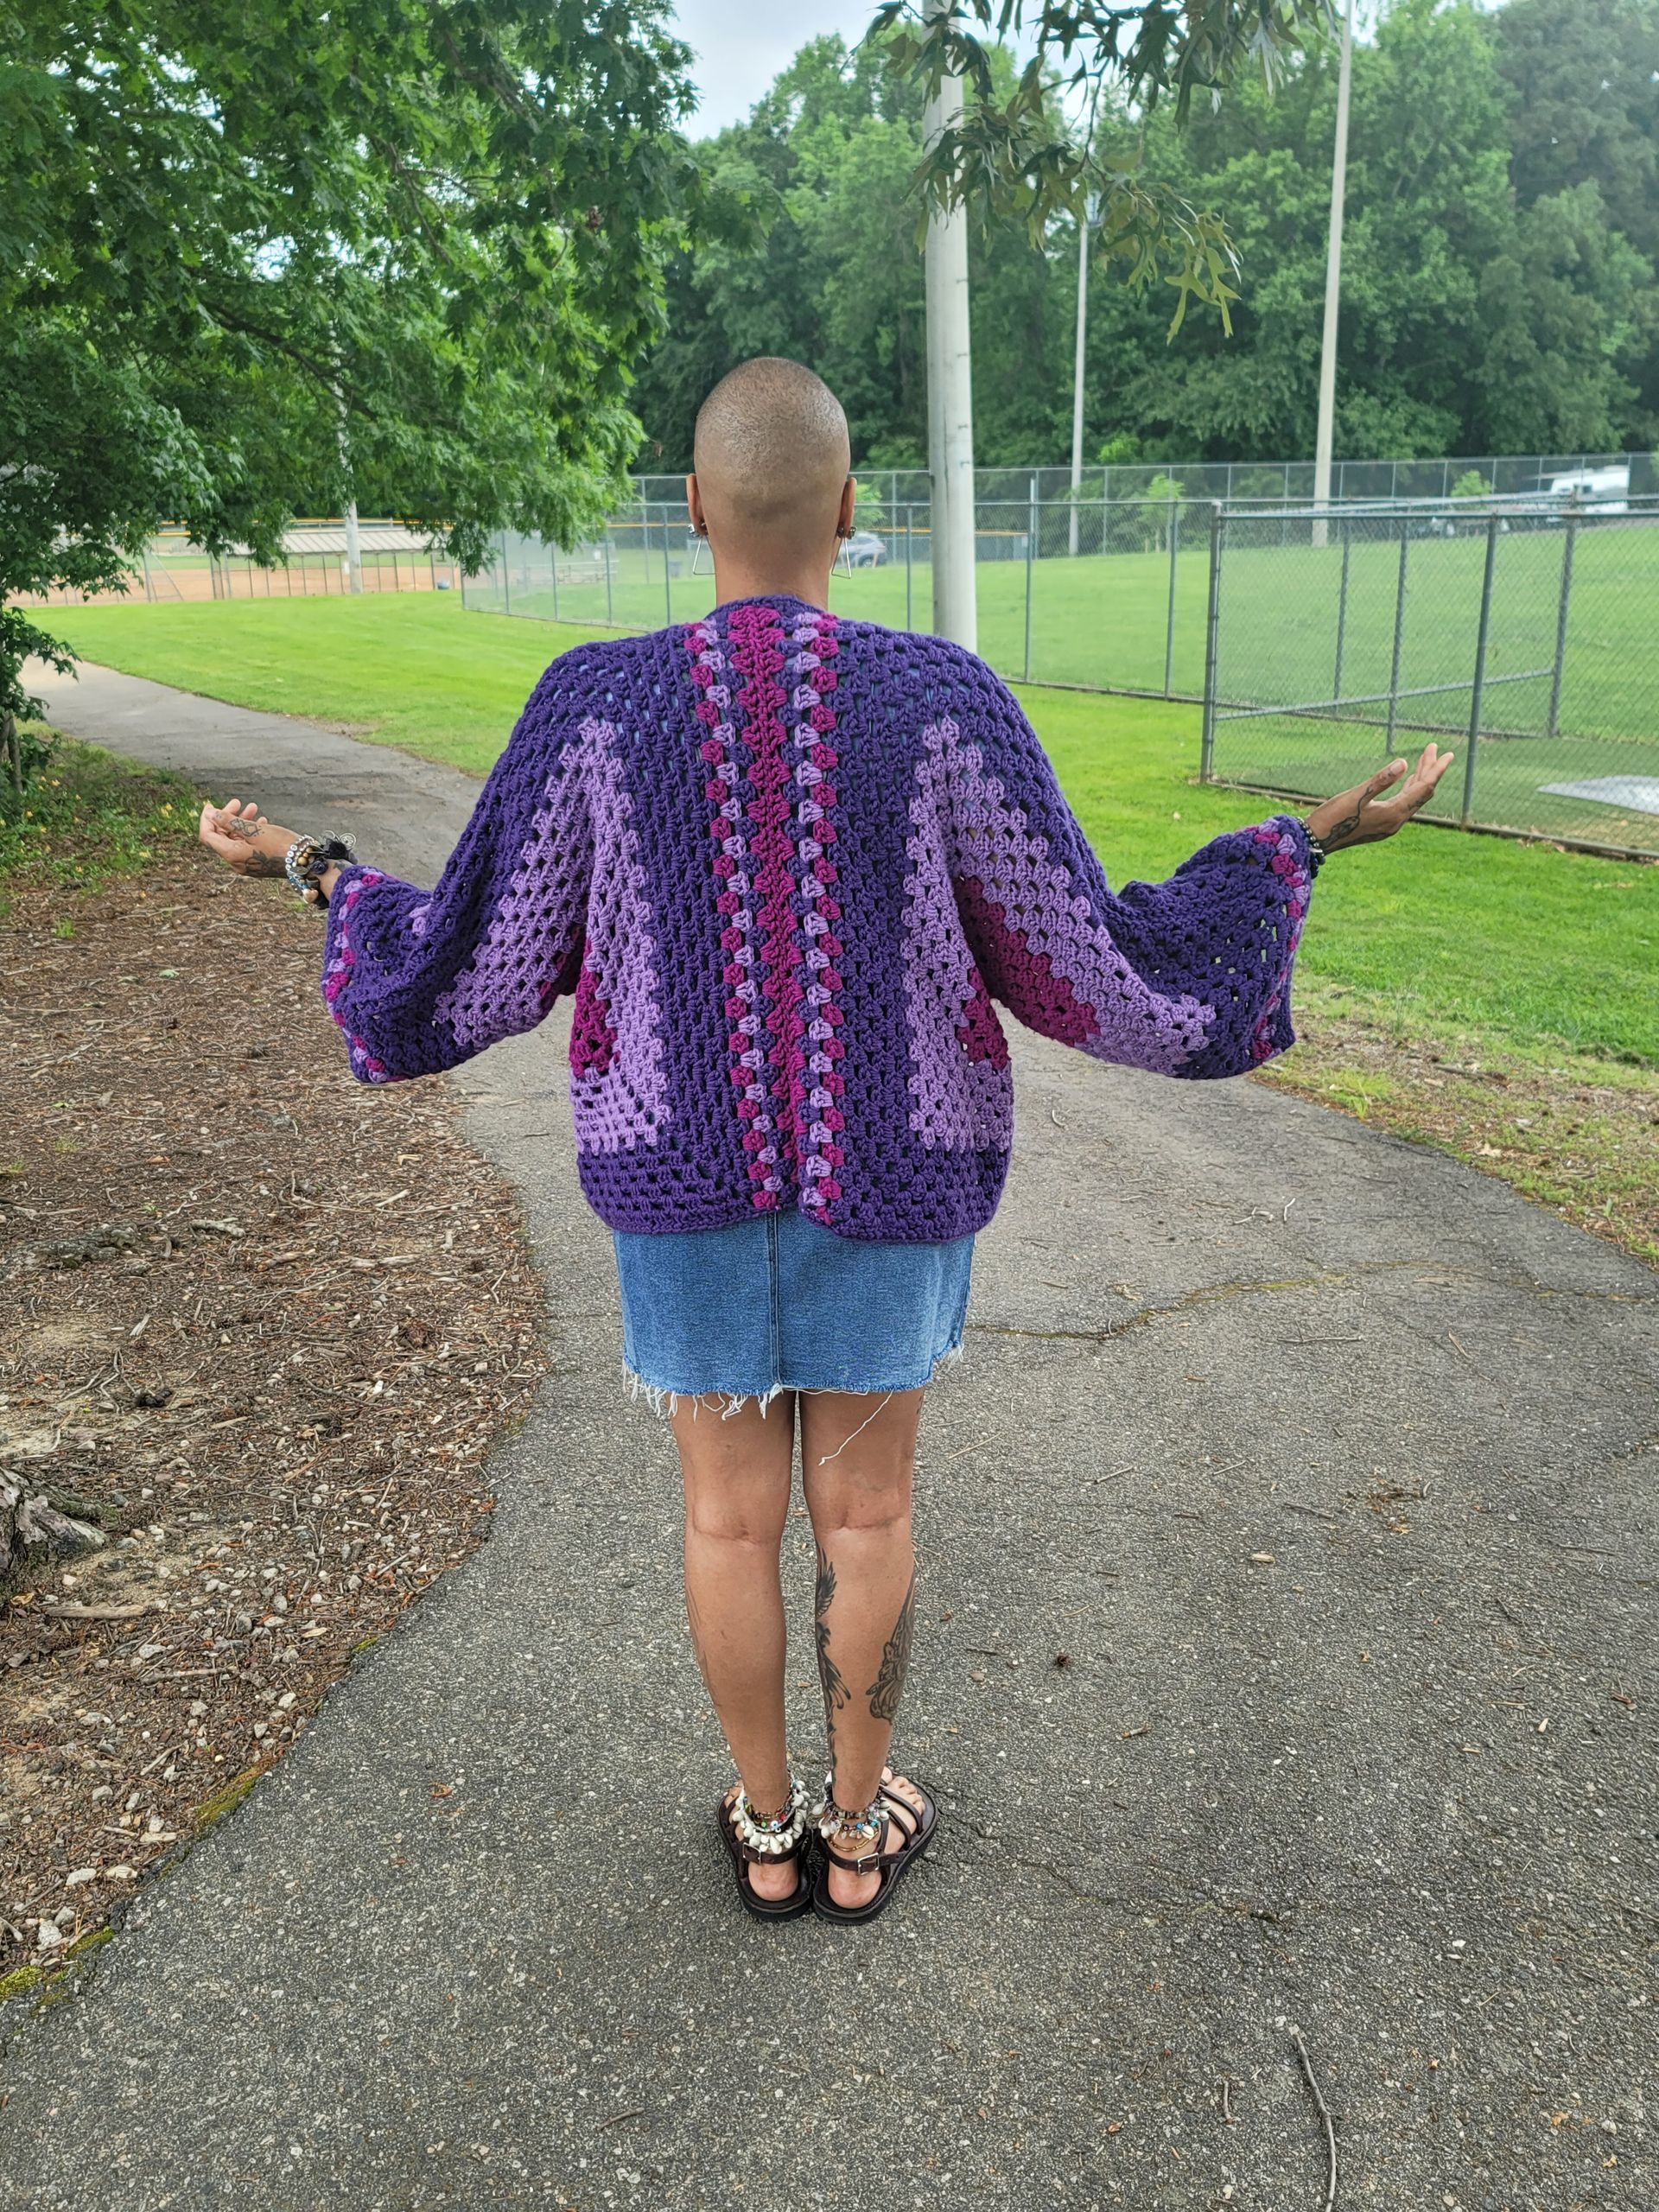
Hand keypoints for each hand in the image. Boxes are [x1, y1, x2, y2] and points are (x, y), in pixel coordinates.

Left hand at [197, 798, 296, 880]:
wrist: (304, 862)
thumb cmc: (280, 845)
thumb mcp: (254, 829)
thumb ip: (229, 821)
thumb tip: (210, 813)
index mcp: (231, 854)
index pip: (208, 835)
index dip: (207, 819)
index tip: (211, 805)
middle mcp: (235, 862)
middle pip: (221, 836)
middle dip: (227, 817)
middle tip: (238, 802)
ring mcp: (246, 864)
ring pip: (235, 839)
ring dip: (240, 822)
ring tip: (253, 807)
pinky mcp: (256, 863)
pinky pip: (245, 845)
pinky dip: (248, 832)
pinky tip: (260, 821)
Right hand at [1304, 744, 1454, 852]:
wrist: (1316, 840)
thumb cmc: (1333, 817)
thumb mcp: (1356, 795)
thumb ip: (1381, 780)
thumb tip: (1404, 763)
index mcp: (1393, 814)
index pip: (1424, 788)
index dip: (1436, 769)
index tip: (1448, 753)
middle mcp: (1396, 822)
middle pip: (1422, 793)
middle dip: (1430, 770)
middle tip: (1435, 748)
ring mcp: (1389, 825)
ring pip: (1413, 798)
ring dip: (1420, 778)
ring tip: (1426, 759)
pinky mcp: (1381, 825)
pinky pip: (1403, 804)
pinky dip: (1409, 789)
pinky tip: (1408, 780)